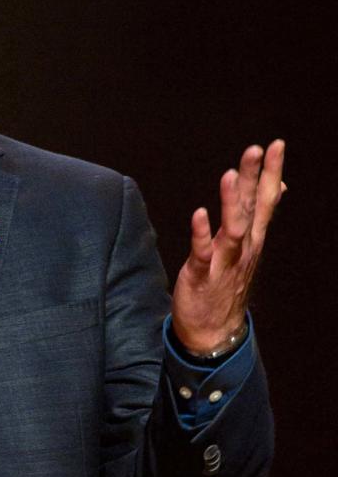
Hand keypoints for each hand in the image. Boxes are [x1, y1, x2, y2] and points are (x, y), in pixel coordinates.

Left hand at [171, 140, 285, 353]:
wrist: (214, 331)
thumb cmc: (227, 282)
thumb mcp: (247, 246)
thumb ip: (259, 215)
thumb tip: (279, 187)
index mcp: (252, 238)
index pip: (265, 199)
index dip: (271, 172)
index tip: (277, 145)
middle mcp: (243, 248)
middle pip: (252, 208)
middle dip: (255, 179)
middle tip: (257, 149)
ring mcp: (224, 262)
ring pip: (233, 229)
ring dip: (232, 202)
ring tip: (230, 174)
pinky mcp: (202, 275)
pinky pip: (203, 252)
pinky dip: (202, 233)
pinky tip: (199, 213)